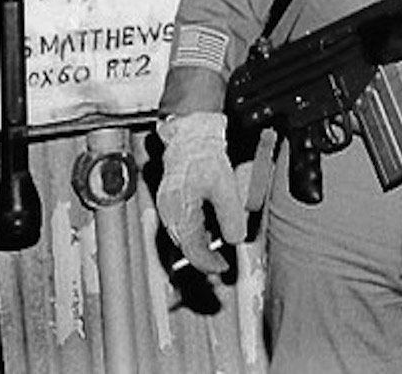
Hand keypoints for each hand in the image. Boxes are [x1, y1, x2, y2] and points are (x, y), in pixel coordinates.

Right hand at [155, 112, 245, 274]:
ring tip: (217, 244)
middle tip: (222, 261)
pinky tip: (206, 225)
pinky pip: (179, 223)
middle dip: (204, 256)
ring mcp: (166, 205)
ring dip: (198, 243)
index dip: (208, 263)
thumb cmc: (205, 156)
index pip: (192, 249)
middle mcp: (169, 211)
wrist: (191, 134)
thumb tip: (235, 240)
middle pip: (184, 245)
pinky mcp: (169, 199)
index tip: (223, 267)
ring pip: (181, 236)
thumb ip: (230, 216)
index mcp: (180, 211)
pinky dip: (193, 230)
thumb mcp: (224, 187)